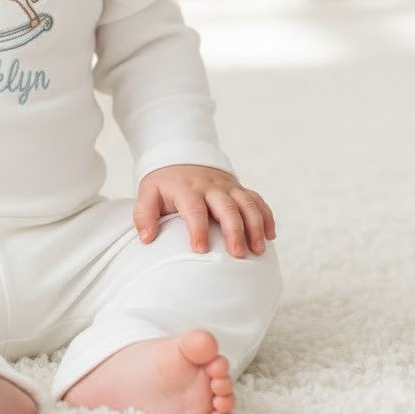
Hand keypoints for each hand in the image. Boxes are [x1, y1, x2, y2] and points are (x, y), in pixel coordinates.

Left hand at [133, 164, 276, 257]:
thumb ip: (144, 215)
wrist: (180, 158)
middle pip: (226, 207)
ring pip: (247, 203)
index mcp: (186, 188)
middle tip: (238, 255)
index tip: (200, 250)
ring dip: (255, 225)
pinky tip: (270, 236)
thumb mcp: (148, 193)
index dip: (197, 229)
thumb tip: (147, 239)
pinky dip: (266, 216)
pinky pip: (257, 200)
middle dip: (234, 230)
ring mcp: (227, 187)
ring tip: (258, 250)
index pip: (194, 209)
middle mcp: (210, 186)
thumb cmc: (164, 184)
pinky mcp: (239, 189)